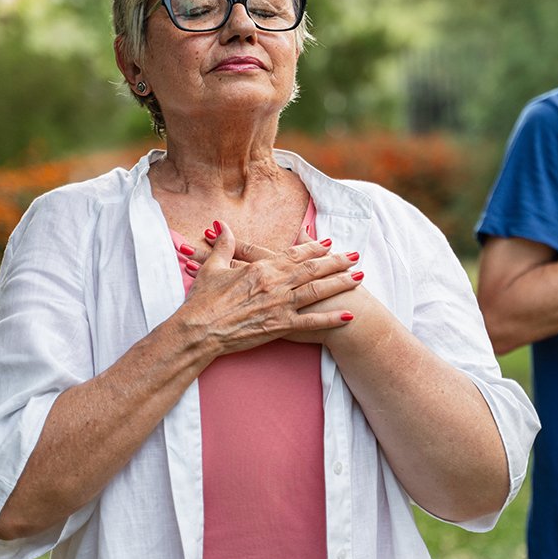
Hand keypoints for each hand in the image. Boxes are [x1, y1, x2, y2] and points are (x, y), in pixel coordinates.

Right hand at [169, 221, 362, 354]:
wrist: (198, 331)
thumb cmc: (202, 301)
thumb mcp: (212, 268)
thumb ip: (223, 246)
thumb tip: (222, 227)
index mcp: (262, 268)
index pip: (294, 254)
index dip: (314, 247)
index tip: (329, 243)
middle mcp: (276, 284)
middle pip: (313, 269)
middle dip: (336, 262)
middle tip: (355, 256)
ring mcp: (280, 305)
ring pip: (318, 291)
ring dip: (340, 283)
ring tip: (359, 278)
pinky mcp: (280, 326)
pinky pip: (312, 322)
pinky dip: (331, 319)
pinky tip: (348, 316)